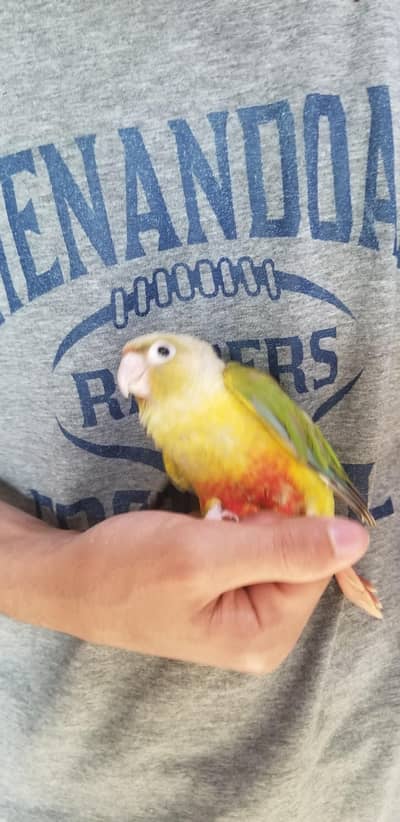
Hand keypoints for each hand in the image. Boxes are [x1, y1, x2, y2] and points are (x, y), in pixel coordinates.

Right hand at [64, 510, 368, 673]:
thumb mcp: (203, 556)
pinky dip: (239, 527)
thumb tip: (358, 539)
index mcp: (265, 636)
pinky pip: (254, 553)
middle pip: (300, 558)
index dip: (292, 523)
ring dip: (252, 521)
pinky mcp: (226, 595)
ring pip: (277, 549)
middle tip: (222, 511)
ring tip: (210, 518)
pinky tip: (210, 523)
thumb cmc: (125, 571)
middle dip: (270, 522)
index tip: (250, 501)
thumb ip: (281, 548)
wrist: (67, 579)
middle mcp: (263, 633)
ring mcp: (244, 616)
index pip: (317, 566)